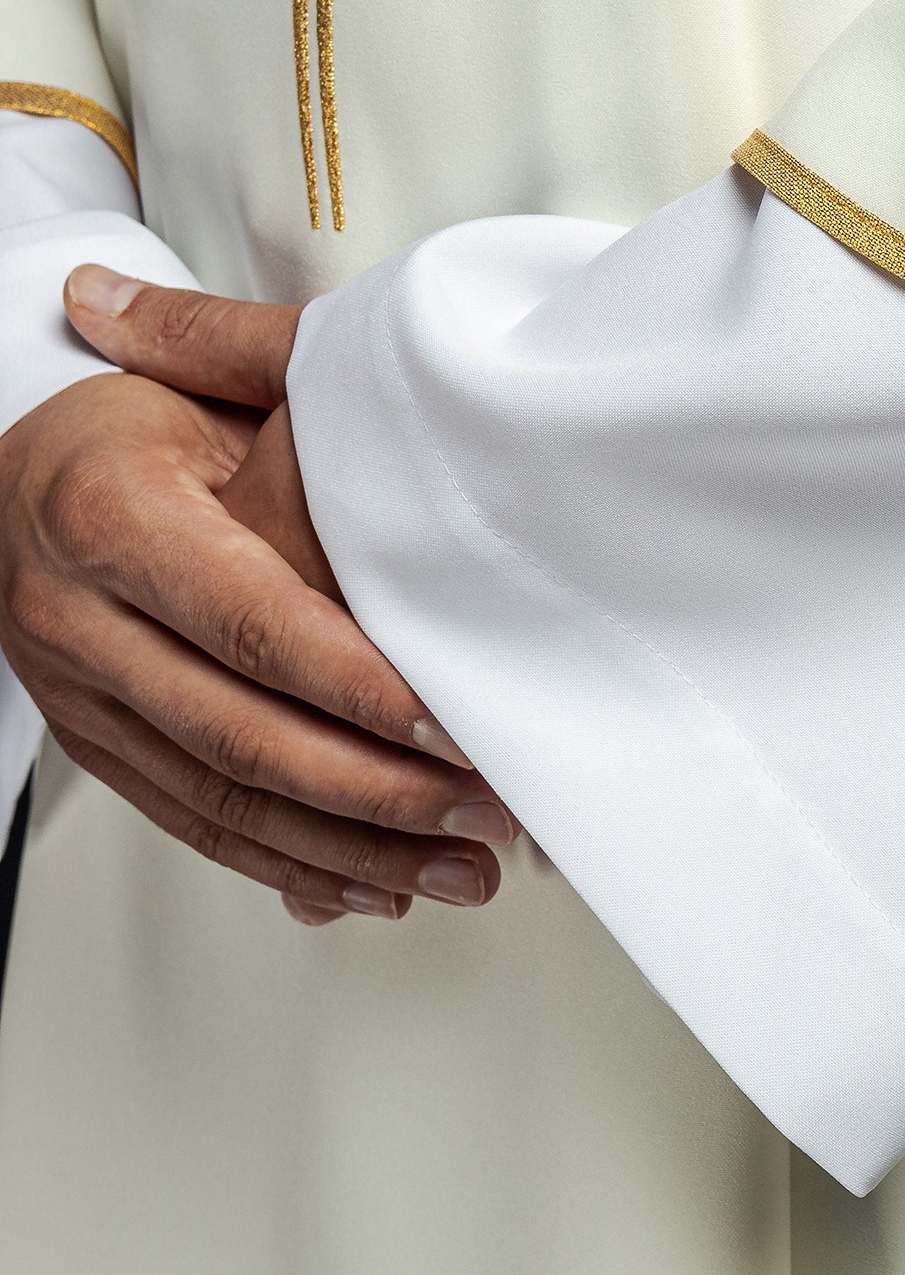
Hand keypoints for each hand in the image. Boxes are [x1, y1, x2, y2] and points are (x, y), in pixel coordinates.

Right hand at [0, 266, 513, 925]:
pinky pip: (196, 822)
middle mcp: (79, 619)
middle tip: (487, 810)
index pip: (252, 623)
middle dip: (379, 790)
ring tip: (459, 869)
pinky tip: (375, 884)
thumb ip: (289, 404)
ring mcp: (81, 695)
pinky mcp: (95, 745)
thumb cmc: (123, 431)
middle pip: (241, 734)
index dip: (357, 686)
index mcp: (109, 520)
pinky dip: (292, 863)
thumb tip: (404, 393)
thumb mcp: (201, 390)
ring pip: (224, 799)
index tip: (453, 727)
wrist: (6, 482)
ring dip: (353, 848)